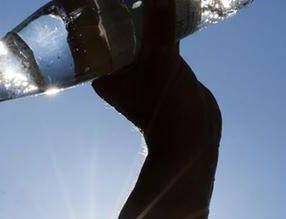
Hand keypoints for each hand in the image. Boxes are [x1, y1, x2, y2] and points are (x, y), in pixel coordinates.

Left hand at [92, 0, 220, 150]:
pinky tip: (169, 4)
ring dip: (143, 13)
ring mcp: (139, 69)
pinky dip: (162, 22)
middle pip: (114, 30)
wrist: (195, 138)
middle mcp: (117, 70)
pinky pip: (158, 37)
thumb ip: (159, 26)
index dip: (92, 11)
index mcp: (104, 73)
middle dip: (119, 9)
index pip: (91, 35)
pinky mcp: (161, 66)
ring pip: (138, 32)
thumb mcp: (162, 60)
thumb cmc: (168, 108)